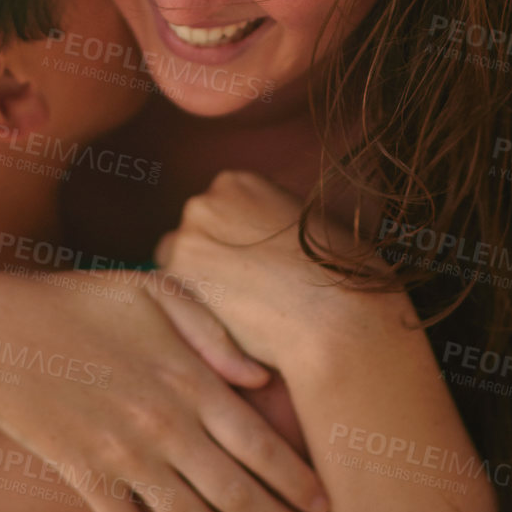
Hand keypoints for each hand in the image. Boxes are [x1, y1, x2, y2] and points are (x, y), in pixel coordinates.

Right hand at [0, 268, 329, 511]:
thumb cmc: (75, 302)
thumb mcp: (150, 289)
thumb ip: (211, 329)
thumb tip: (260, 378)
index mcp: (187, 380)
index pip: (258, 443)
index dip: (296, 480)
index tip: (324, 503)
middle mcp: (164, 427)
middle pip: (237, 494)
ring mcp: (125, 459)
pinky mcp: (88, 479)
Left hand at [154, 171, 388, 370]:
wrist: (335, 318)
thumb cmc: (339, 276)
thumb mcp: (306, 224)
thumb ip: (269, 221)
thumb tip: (258, 239)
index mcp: (238, 183)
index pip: (216, 212)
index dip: (232, 245)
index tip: (249, 269)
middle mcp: (205, 201)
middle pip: (191, 235)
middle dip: (209, 262)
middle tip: (240, 295)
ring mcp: (186, 237)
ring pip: (176, 264)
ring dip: (196, 286)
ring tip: (234, 315)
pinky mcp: (177, 278)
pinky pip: (172, 296)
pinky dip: (191, 313)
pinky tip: (224, 328)